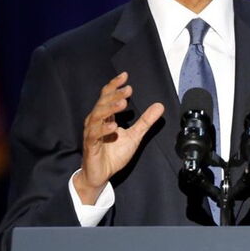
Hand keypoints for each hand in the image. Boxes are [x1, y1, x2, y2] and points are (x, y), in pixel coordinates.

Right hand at [74, 72, 163, 203]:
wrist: (101, 174)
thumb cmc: (113, 154)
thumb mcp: (134, 136)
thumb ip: (145, 121)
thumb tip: (159, 105)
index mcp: (105, 117)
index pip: (107, 96)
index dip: (115, 85)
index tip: (125, 76)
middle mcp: (96, 121)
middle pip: (103, 103)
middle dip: (115, 95)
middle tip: (128, 90)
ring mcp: (92, 133)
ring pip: (97, 115)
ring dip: (110, 108)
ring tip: (123, 103)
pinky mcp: (90, 145)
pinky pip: (94, 134)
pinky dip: (104, 129)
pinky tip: (113, 126)